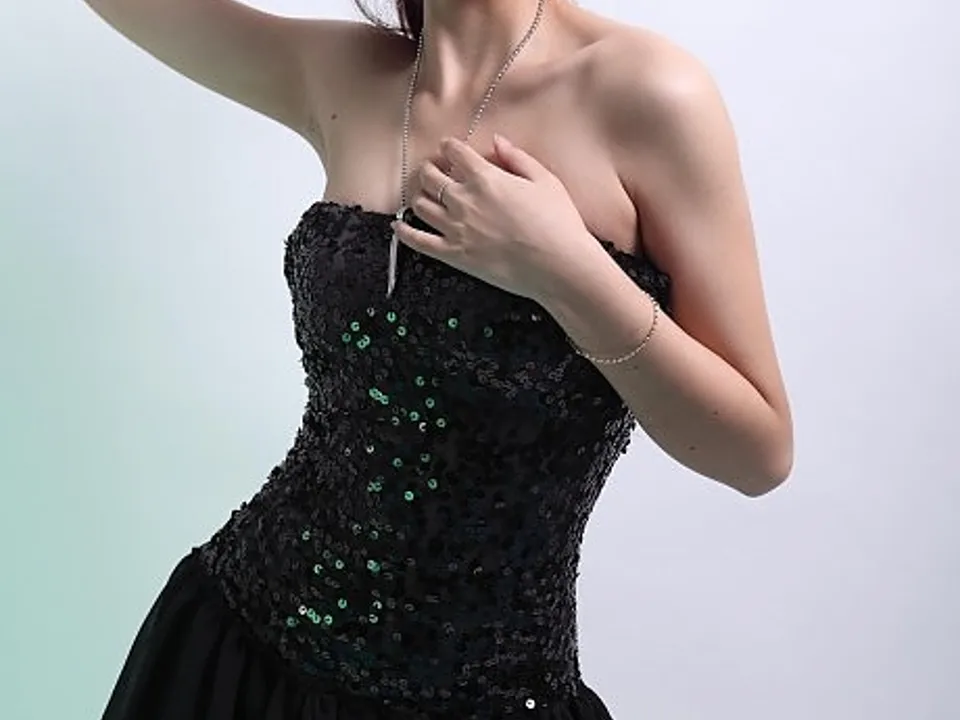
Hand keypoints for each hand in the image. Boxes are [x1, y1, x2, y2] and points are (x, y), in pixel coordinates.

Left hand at [391, 134, 598, 301]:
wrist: (558, 266)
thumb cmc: (558, 223)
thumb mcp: (545, 181)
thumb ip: (517, 158)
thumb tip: (497, 141)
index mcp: (485, 178)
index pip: (455, 152)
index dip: (449, 147)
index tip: (448, 148)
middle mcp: (464, 200)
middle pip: (431, 177)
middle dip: (430, 169)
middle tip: (433, 170)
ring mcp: (455, 228)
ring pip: (421, 205)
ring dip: (420, 196)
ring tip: (425, 195)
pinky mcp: (453, 254)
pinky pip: (418, 240)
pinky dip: (404, 231)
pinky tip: (398, 225)